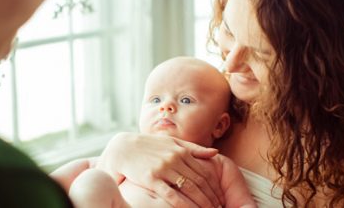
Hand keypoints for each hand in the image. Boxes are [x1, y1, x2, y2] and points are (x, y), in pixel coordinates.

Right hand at [97, 132, 224, 207]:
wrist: (123, 148)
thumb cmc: (149, 145)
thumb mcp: (172, 142)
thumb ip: (193, 148)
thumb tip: (215, 153)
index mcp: (181, 150)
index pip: (204, 171)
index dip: (214, 186)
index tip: (220, 196)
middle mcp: (174, 159)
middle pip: (199, 181)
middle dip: (211, 197)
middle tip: (219, 207)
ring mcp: (163, 168)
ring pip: (189, 189)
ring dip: (202, 202)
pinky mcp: (151, 179)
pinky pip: (171, 195)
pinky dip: (184, 205)